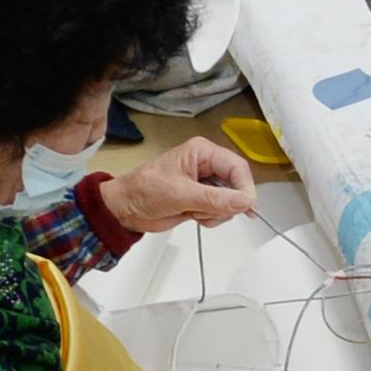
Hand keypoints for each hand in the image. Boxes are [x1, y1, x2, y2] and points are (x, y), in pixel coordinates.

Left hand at [99, 134, 256, 233]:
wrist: (126, 209)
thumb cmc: (143, 190)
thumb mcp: (180, 194)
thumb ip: (214, 199)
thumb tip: (243, 201)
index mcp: (202, 152)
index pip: (237, 167)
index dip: (244, 187)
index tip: (245, 206)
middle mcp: (207, 165)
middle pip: (237, 185)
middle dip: (226, 203)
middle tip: (208, 211)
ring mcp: (205, 184)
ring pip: (231, 201)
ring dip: (216, 213)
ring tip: (194, 212)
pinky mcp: (202, 200)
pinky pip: (221, 211)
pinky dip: (211, 218)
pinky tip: (194, 216)